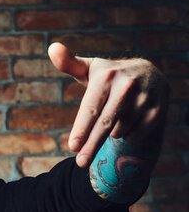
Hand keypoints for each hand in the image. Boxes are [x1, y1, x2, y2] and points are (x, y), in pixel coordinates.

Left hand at [48, 42, 168, 167]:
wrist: (149, 74)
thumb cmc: (110, 76)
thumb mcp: (90, 69)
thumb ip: (69, 63)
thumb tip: (52, 48)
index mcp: (107, 75)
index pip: (91, 108)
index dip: (82, 129)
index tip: (72, 146)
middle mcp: (128, 85)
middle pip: (105, 124)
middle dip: (91, 146)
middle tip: (79, 163)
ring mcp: (146, 98)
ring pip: (119, 131)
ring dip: (111, 133)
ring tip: (114, 117)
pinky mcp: (159, 110)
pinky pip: (135, 135)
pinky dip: (127, 135)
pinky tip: (128, 122)